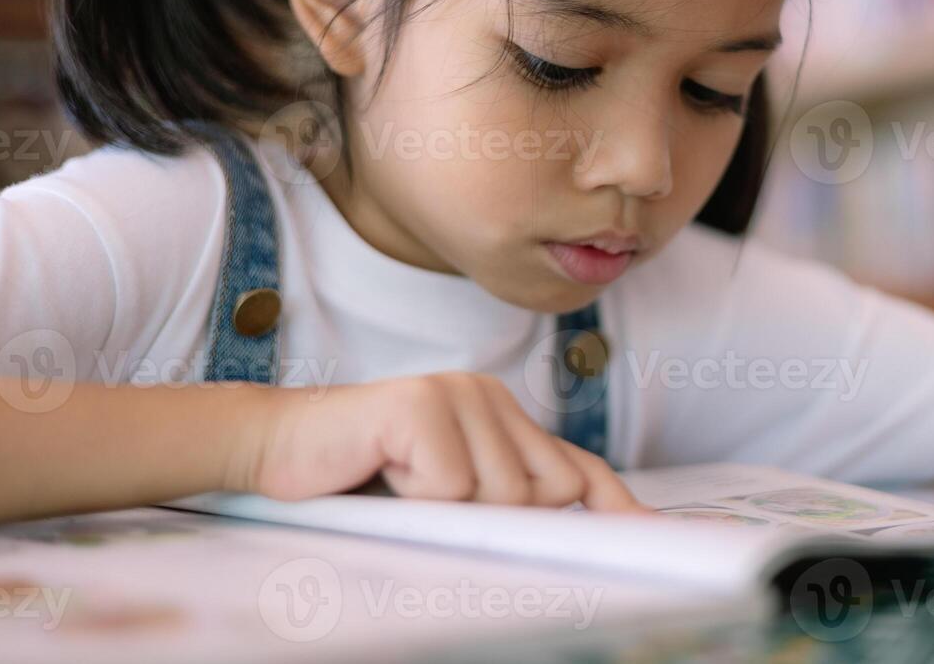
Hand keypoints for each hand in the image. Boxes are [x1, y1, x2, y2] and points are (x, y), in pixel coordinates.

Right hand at [237, 371, 647, 512]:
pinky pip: (450, 486)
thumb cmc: (360, 482)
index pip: (575, 468)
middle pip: (545, 490)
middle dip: (500, 519)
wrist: (276, 450)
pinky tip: (383, 474)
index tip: (657, 539)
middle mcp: (488, 396)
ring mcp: (456, 395)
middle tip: (431, 503)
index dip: (615, 507)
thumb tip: (568, 535)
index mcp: (501, 418)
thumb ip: (499, 505)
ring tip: (400, 487)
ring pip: (501, 495)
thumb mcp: (443, 497)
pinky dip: (415, 499)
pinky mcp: (421, 404)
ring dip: (447, 512)